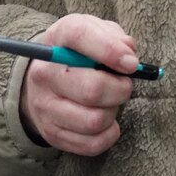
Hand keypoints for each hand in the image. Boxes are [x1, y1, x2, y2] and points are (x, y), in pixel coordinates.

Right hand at [16, 14, 136, 155]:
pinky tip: (106, 121)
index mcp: (58, 38)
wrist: (44, 79)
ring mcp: (45, 105)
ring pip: (94, 121)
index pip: (80, 36)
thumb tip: (128, 55)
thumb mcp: (96, 31)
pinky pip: (92, 144)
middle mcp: (45, 72)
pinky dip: (109, 134)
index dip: (110, 50)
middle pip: (92, 89)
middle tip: (124, 86)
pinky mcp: (51, 133)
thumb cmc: (79, 53)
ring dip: (113, 112)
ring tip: (110, 103)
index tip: (131, 64)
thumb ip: (115, 36)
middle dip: (120, 90)